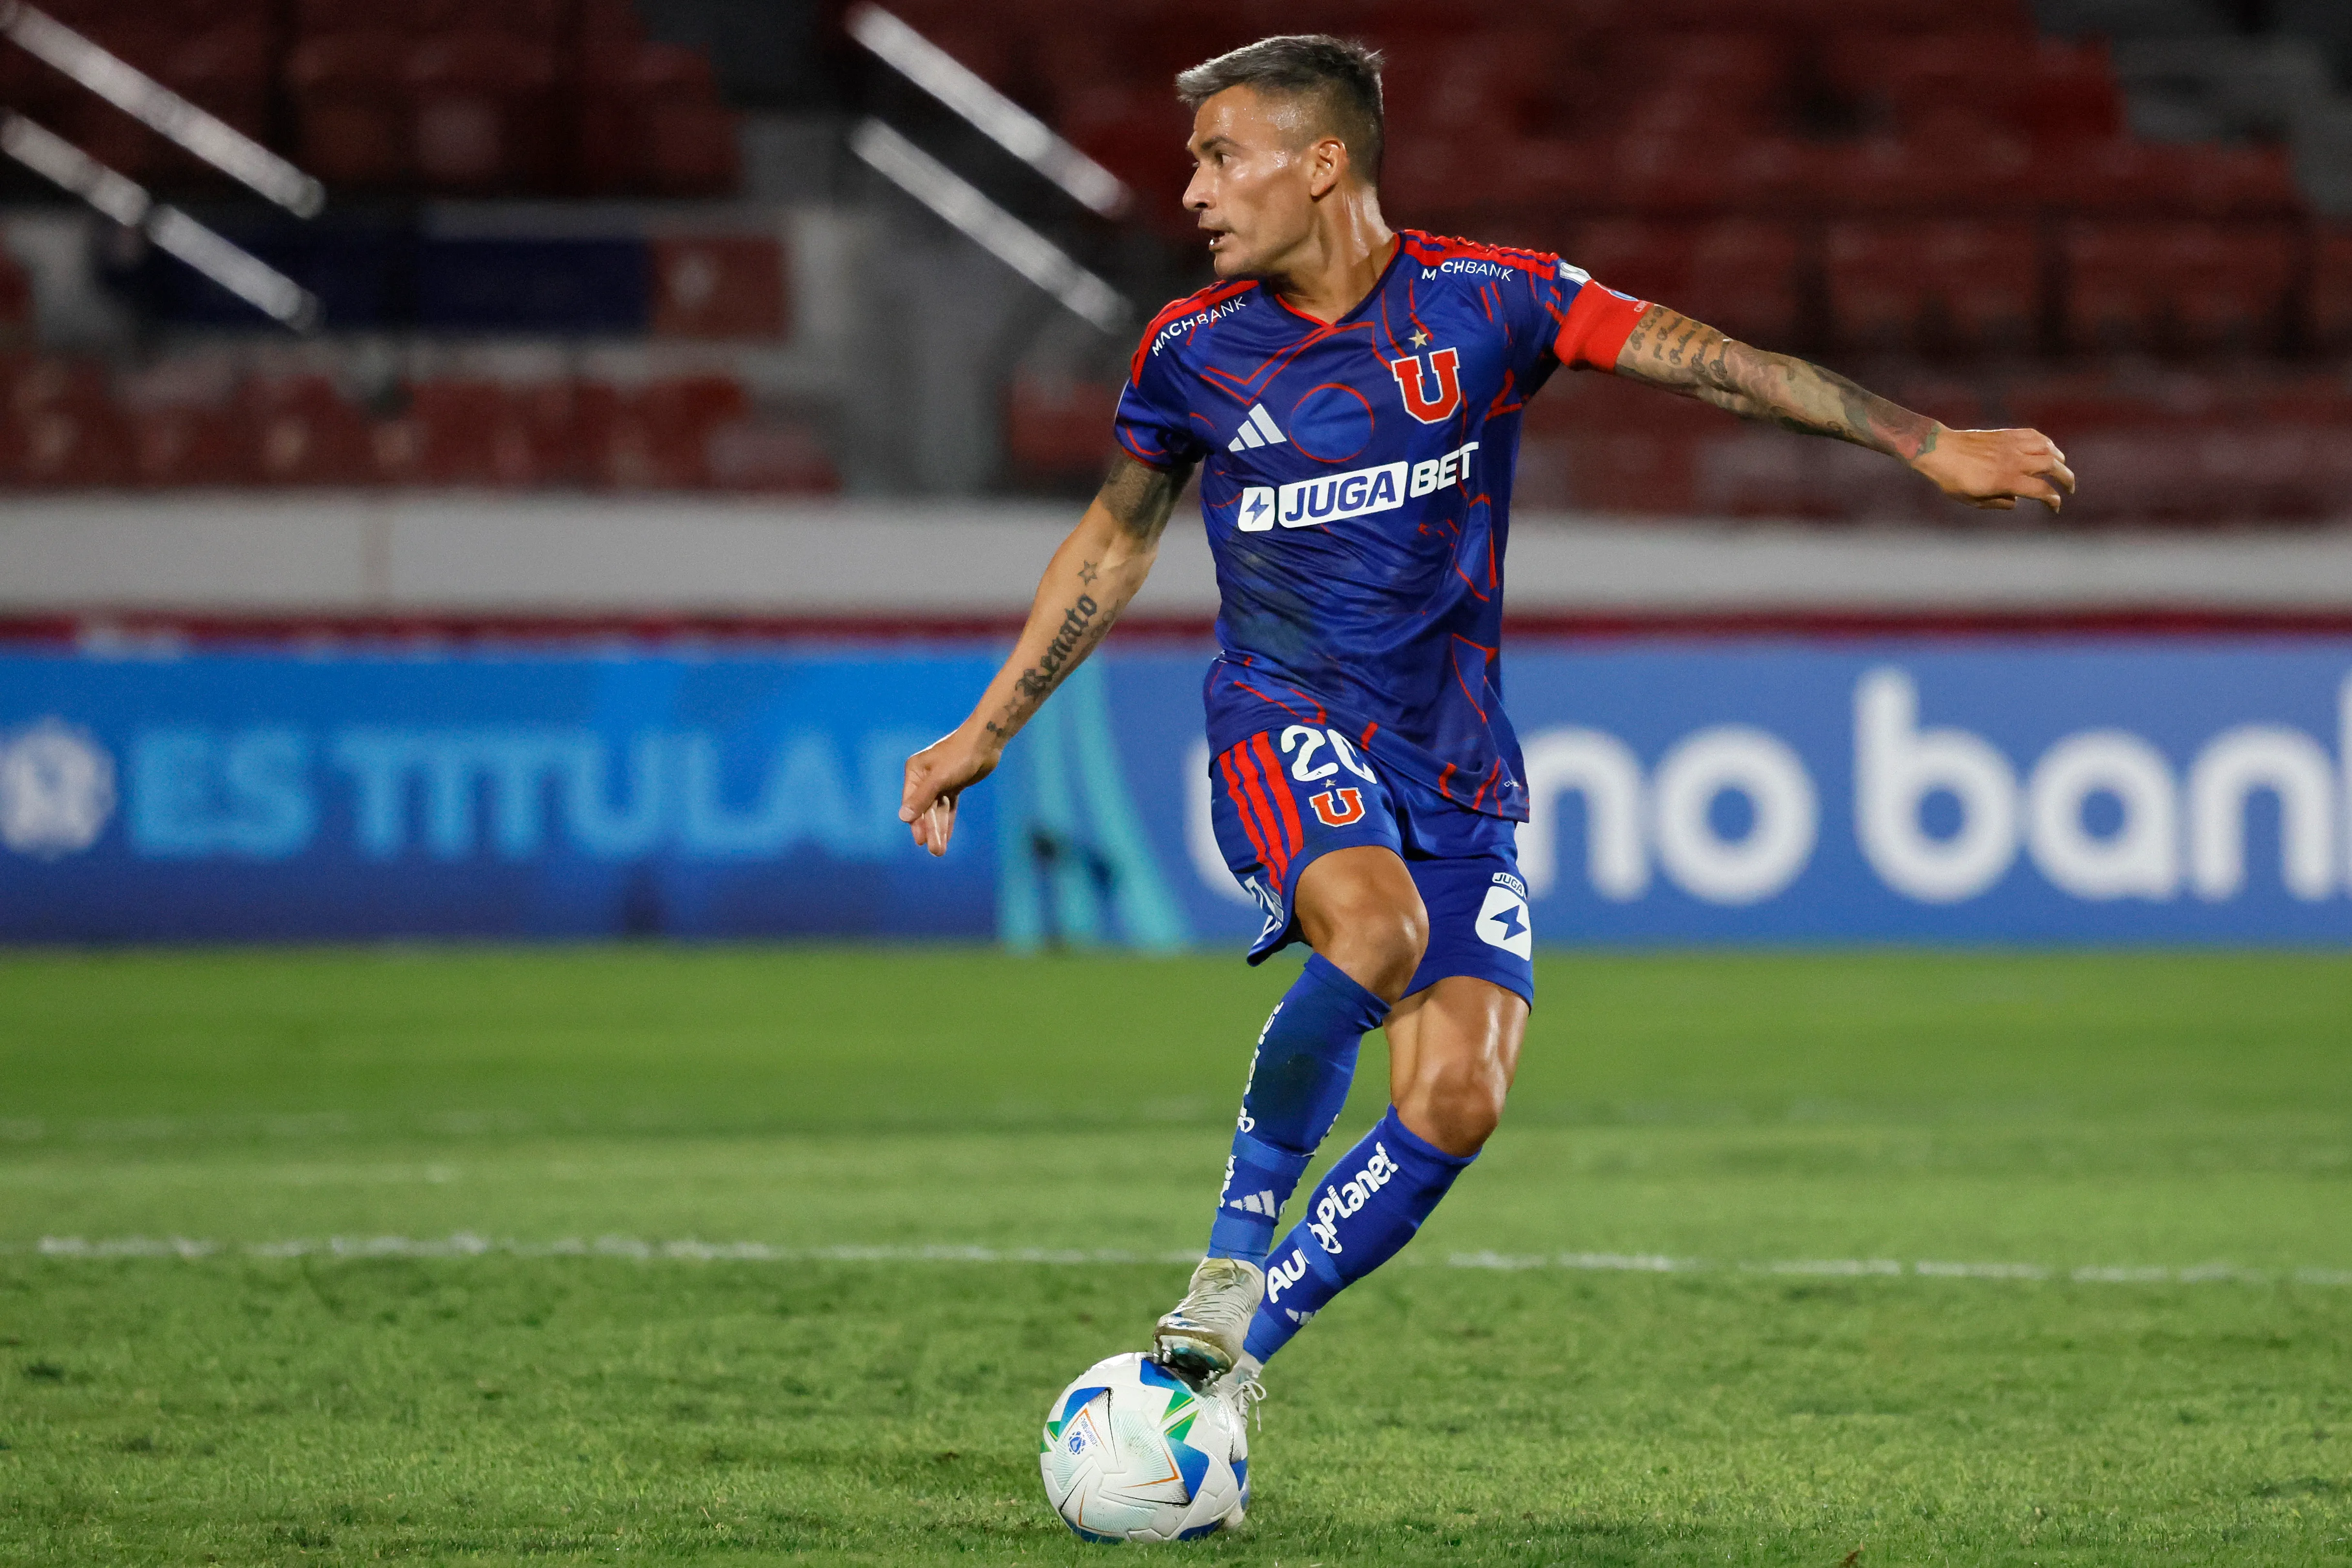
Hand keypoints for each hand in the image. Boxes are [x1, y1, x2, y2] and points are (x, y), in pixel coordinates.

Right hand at [899, 727, 999, 857]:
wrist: (985, 742)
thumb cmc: (960, 756)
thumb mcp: (939, 779)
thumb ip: (921, 799)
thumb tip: (903, 817)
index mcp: (915, 772)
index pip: (912, 803)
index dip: (916, 823)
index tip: (920, 841)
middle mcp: (924, 777)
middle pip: (925, 809)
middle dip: (930, 830)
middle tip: (935, 852)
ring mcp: (939, 781)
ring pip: (937, 810)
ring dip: (939, 829)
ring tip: (940, 851)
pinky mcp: (953, 784)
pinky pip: (948, 807)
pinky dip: (947, 821)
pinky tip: (946, 837)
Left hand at [1912, 426, 2076, 512]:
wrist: (1939, 450)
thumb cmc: (1952, 479)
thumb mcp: (1973, 500)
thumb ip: (1999, 503)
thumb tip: (2016, 501)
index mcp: (2006, 480)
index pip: (2041, 490)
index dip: (2053, 500)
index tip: (2055, 507)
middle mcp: (2013, 461)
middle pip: (2052, 466)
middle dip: (2066, 478)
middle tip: (2069, 488)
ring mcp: (2011, 445)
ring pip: (2048, 448)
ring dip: (2059, 459)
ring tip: (2061, 468)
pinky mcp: (2007, 434)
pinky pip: (2034, 435)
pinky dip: (2046, 442)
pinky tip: (2048, 449)